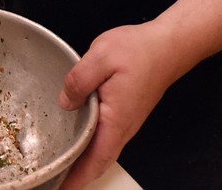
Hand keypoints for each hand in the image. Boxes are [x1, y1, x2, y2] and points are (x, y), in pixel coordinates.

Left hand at [56, 21, 183, 189]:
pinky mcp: (125, 113)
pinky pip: (105, 138)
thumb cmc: (139, 50)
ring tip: (60, 166)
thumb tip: (65, 103)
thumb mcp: (101, 56)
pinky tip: (76, 140)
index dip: (77, 177)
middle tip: (52, 179)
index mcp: (116, 119)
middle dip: (76, 175)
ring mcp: (126, 122)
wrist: (168, 45)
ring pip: (102, 151)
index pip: (95, 159)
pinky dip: (90, 147)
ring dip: (82, 162)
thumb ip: (79, 81)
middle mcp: (123, 127)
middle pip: (98, 161)